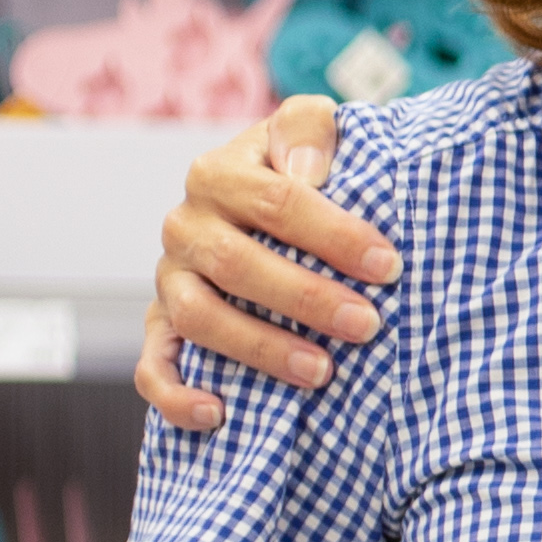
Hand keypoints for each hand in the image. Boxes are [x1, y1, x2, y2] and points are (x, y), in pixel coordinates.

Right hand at [132, 96, 380, 432]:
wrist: (256, 204)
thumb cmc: (300, 170)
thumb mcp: (307, 129)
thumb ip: (310, 128)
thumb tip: (308, 171)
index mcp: (217, 175)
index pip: (276, 203)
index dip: (334, 235)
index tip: (388, 266)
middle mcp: (184, 227)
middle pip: (236, 266)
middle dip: (305, 299)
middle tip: (366, 325)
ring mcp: (168, 280)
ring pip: (199, 319)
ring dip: (260, 349)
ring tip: (322, 371)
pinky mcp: (159, 325)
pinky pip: (153, 366)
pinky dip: (178, 394)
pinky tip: (221, 413)